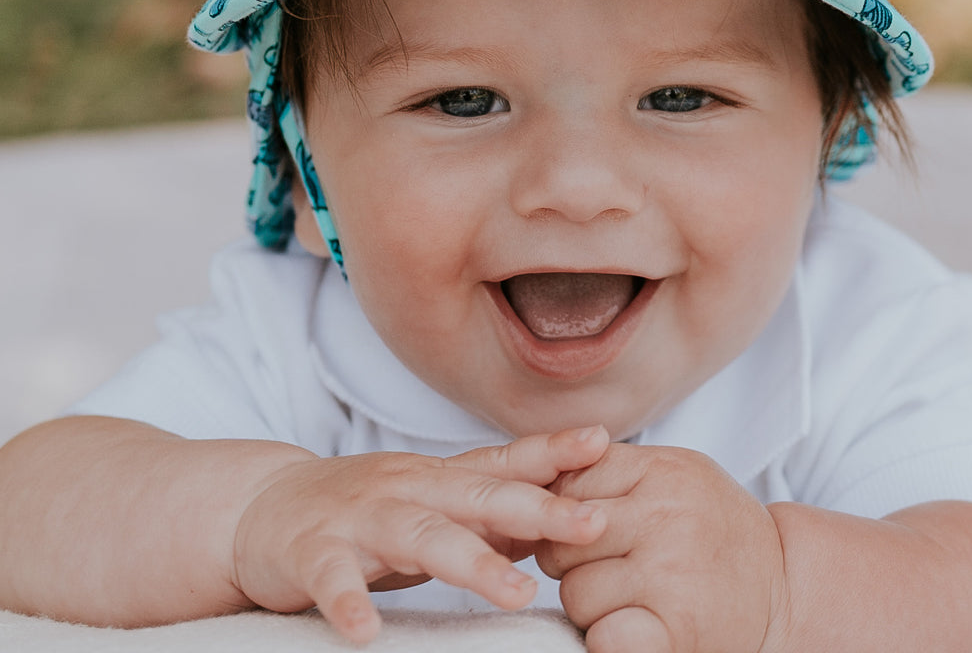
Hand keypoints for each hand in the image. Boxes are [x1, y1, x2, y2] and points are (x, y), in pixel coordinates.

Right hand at [232, 426, 608, 644]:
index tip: (605, 442)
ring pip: (421, 536)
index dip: (553, 452)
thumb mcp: (431, 500)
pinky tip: (366, 633)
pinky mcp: (313, 550)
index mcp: (438, 478)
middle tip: (593, 524)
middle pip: (479, 498)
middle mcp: (407, 487)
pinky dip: (350, 603)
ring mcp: (360, 517)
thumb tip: (560, 516)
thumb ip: (486, 508)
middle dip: (538, 510)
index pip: (504, 462)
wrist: (263, 507)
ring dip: (471, 563)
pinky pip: (332, 578)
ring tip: (518, 593)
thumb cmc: (365, 508)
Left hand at [536, 444, 786, 652]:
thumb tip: (546, 477)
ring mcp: (670, 575)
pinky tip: (629, 628)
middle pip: (564, 539)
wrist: (784, 585)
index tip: (583, 528)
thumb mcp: (677, 474)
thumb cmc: (717, 527)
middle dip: (568, 559)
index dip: (564, 510)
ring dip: (587, 604)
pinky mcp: (676, 631)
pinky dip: (605, 639)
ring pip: (575, 592)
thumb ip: (619, 469)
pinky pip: (601, 637)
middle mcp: (665, 517)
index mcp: (663, 472)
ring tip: (624, 597)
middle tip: (603, 567)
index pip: (571, 482)